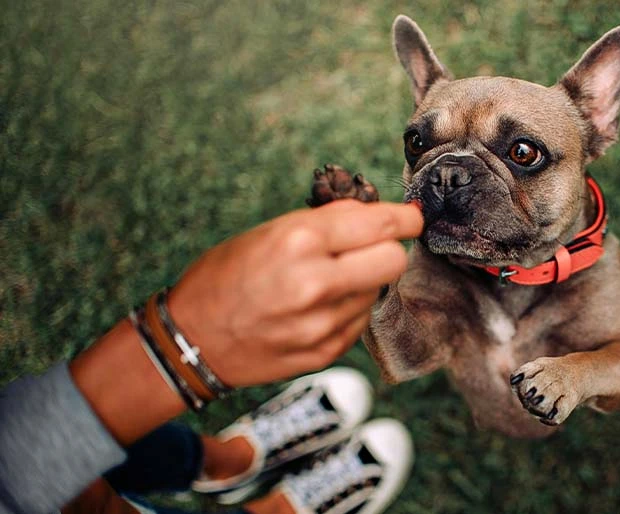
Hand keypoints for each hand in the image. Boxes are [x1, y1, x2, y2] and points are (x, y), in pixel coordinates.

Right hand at [167, 199, 423, 385]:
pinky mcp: (325, 353)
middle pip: (394, 261)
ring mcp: (321, 324)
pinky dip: (347, 310)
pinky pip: (359, 321)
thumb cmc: (225, 277)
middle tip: (370, 248)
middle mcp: (315, 283)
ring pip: (376, 292)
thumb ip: (328, 223)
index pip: (381, 225)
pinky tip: (315, 309)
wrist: (191, 341)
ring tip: (323, 283)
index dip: (405, 220)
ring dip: (362, 282)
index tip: (412, 219)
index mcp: (299, 242)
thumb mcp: (270, 232)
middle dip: (387, 250)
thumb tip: (380, 214)